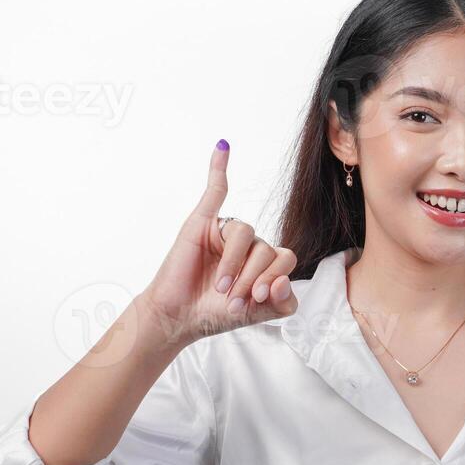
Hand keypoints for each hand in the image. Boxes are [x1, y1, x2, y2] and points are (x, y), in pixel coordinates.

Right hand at [142, 139, 298, 345]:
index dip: (274, 278)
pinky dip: (219, 167)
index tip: (255, 300)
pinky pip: (216, 190)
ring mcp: (226, 232)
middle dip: (250, 278)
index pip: (285, 258)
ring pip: (247, 233)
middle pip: (267, 248)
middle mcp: (250, 244)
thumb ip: (281, 303)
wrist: (178, 317)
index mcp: (266, 262)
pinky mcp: (203, 222)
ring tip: (220, 288)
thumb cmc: (215, 313)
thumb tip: (284, 279)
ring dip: (234, 264)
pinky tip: (223, 147)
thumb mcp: (256, 315)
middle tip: (232, 301)